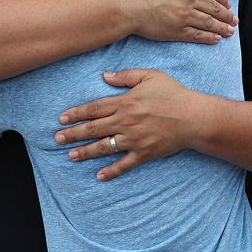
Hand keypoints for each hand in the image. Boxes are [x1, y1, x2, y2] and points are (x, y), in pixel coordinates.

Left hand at [55, 69, 196, 180]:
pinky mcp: (144, 153)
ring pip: (103, 147)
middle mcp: (125, 123)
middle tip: (57, 139)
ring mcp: (133, 140)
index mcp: (125, 103)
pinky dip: (111, 171)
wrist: (193, 117)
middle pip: (93, 129)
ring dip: (85, 152)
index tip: (62, 118)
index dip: (76, 114)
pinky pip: (124, 164)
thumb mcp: (150, 76)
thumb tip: (105, 75)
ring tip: (71, 156)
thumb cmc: (173, 94)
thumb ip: (126, 75)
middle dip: (73, 134)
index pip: (94, 109)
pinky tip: (99, 176)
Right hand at [117, 0, 236, 43]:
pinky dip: (208, 37)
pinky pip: (197, 35)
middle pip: (213, 7)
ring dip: (222, 27)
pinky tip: (216, 39)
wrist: (125, 5)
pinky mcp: (177, 31)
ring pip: (209, 22)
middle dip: (226, 14)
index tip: (228, 3)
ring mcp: (184, 16)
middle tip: (234, 20)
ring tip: (230, 31)